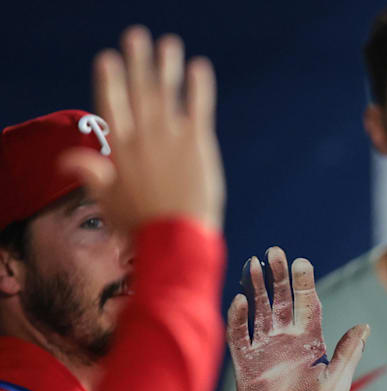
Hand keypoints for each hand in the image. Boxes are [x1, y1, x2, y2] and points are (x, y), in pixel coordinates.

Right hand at [60, 26, 223, 231]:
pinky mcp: (198, 144)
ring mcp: (171, 139)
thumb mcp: (106, 199)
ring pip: (167, 94)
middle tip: (136, 35)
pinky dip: (199, 88)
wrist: (174, 239)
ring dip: (167, 66)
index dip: (111, 82)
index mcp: (120, 150)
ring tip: (168, 43)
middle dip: (138, 62)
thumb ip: (89, 173)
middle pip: (140, 92)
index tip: (107, 58)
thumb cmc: (139, 224)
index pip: (112, 106)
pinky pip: (199, 109)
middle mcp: (143, 138)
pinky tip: (200, 68)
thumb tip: (65, 159)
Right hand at [228, 247, 368, 390]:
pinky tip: (238, 300)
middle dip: (278, 276)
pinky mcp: (246, 363)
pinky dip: (238, 318)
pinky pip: (239, 336)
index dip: (304, 283)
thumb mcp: (336, 382)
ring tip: (253, 264)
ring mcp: (265, 349)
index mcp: (310, 341)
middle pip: (280, 299)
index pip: (308, 304)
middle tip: (275, 251)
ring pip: (258, 311)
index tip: (301, 262)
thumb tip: (364, 326)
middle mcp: (286, 339)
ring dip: (255, 288)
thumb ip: (347, 353)